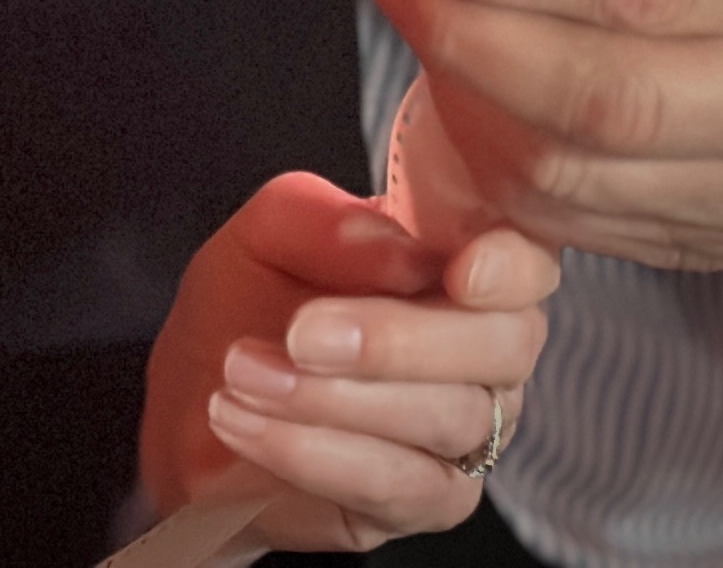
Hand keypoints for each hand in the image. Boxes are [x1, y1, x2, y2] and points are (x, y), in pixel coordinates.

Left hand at [141, 172, 555, 549]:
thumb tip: (402, 251)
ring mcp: (468, 427)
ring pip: (450, 417)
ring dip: (332, 398)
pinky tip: (248, 422)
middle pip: (503, 345)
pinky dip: (315, 452)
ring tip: (244, 373)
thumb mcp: (267, 236)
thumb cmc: (249, 302)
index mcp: (457, 264)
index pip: (526, 261)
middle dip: (398, 341)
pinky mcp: (432, 498)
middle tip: (300, 336)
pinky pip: (403, 484)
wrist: (196, 398)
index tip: (460, 271)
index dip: (511, 268)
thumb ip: (327, 223)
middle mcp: (483, 346)